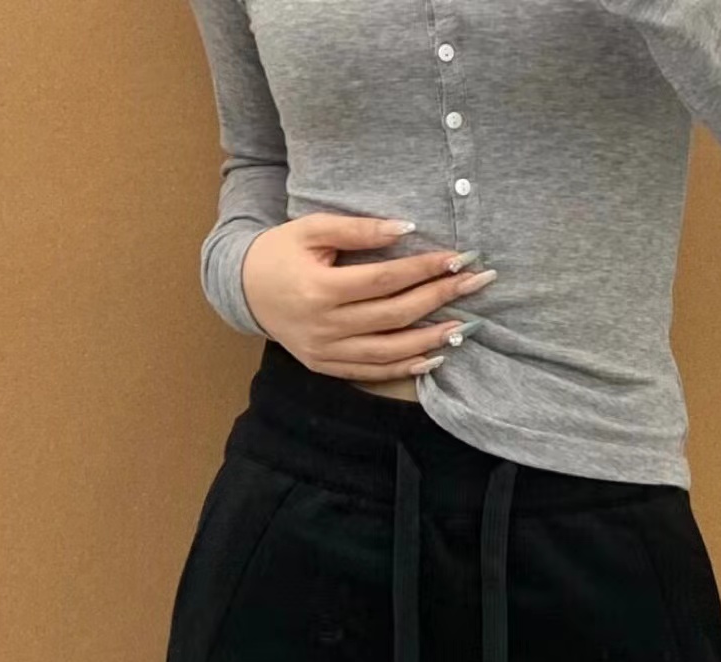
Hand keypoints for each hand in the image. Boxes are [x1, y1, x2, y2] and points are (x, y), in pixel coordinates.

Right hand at [238, 213, 496, 379]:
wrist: (243, 289)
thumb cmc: (281, 252)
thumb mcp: (312, 229)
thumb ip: (358, 230)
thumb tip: (406, 229)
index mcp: (321, 289)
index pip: (385, 279)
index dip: (424, 269)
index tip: (459, 257)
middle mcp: (325, 326)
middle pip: (394, 315)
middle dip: (440, 298)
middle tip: (476, 284)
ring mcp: (326, 352)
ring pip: (388, 352)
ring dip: (430, 340)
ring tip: (465, 326)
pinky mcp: (326, 367)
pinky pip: (371, 373)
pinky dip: (404, 368)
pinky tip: (433, 358)